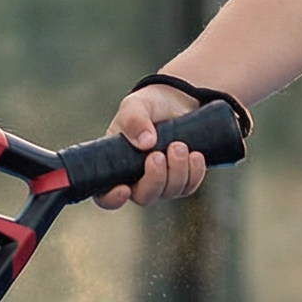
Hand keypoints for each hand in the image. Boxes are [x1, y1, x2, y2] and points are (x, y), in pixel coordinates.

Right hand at [90, 85, 207, 209]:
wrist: (176, 102)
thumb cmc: (148, 106)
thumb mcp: (136, 106)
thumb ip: (134, 120)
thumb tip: (145, 143)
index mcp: (115, 165)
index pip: (106, 196)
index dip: (112, 199)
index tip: (124, 188)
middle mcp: (137, 179)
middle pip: (143, 196)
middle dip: (154, 178)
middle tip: (158, 155)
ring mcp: (161, 181)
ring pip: (169, 192)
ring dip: (176, 171)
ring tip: (179, 146)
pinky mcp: (182, 179)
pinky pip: (189, 186)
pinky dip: (194, 173)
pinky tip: (195, 155)